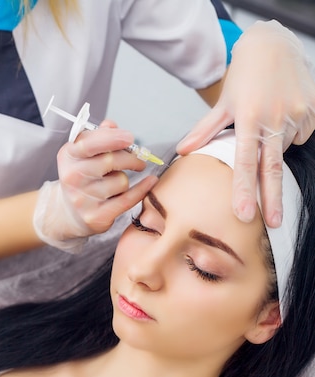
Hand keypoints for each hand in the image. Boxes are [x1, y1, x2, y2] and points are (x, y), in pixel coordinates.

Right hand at [33, 121, 157, 251]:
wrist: (70, 213)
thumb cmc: (82, 177)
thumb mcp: (82, 153)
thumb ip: (97, 137)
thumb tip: (111, 125)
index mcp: (68, 156)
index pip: (90, 143)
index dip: (113, 138)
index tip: (130, 138)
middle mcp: (73, 177)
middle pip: (111, 161)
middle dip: (130, 158)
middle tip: (139, 160)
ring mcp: (83, 199)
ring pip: (120, 181)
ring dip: (124, 179)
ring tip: (116, 183)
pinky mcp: (97, 216)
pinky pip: (127, 199)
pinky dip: (141, 189)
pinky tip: (150, 182)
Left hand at [176, 20, 314, 226]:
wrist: (274, 45)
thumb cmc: (245, 75)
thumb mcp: (223, 102)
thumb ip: (205, 129)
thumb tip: (183, 150)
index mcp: (249, 118)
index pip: (245, 162)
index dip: (244, 189)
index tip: (244, 214)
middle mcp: (275, 118)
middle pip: (272, 168)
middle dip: (272, 199)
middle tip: (273, 223)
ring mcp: (297, 114)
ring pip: (283, 148)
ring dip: (273, 148)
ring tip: (266, 125)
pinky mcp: (312, 111)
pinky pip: (300, 135)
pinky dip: (289, 134)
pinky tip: (280, 117)